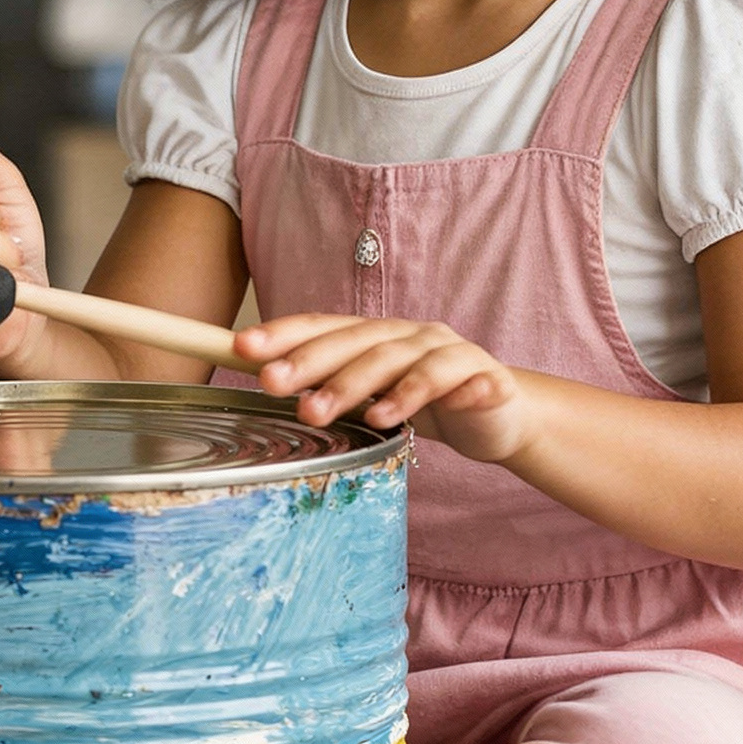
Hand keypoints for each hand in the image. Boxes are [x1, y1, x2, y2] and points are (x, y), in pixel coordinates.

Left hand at [235, 314, 534, 464]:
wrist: (500, 416)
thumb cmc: (426, 403)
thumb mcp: (373, 395)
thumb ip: (330, 384)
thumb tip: (265, 376)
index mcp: (377, 336)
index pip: (325, 326)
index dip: (284, 334)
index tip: (242, 346)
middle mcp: (410, 336)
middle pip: (357, 342)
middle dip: (312, 363)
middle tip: (273, 385)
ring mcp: (449, 353)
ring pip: (402, 362)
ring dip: (365, 386)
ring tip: (332, 414)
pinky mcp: (484, 377)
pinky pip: (459, 381)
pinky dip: (433, 394)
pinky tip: (404, 416)